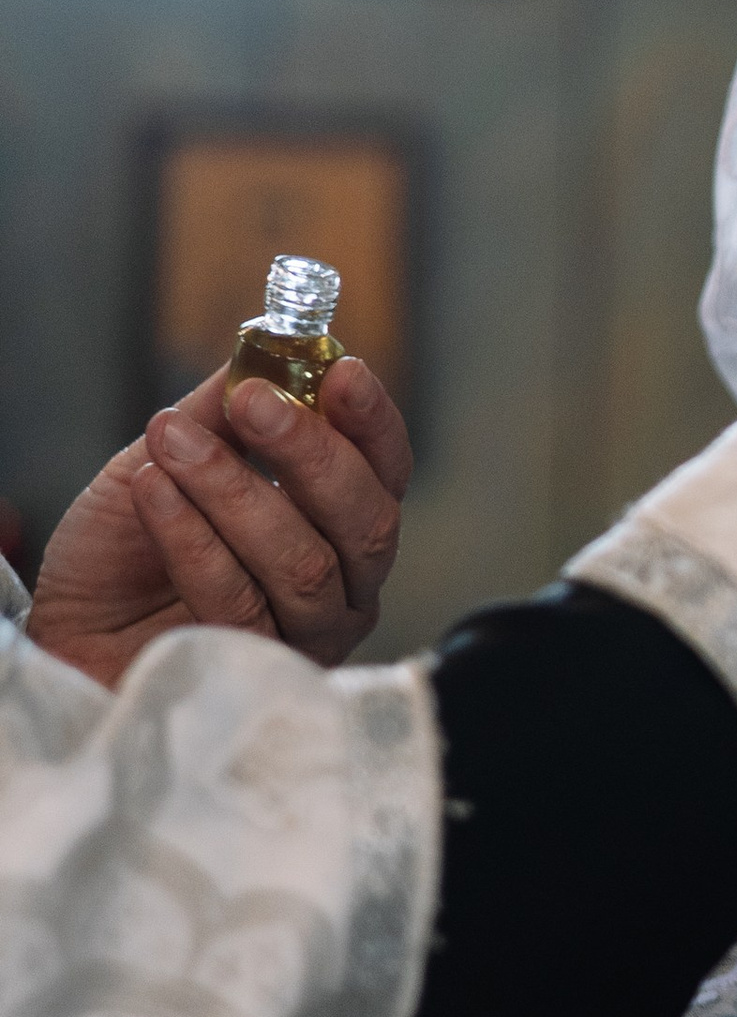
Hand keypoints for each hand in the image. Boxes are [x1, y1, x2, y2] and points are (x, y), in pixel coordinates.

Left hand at [27, 361, 412, 688]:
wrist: (71, 628)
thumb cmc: (127, 551)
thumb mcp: (169, 457)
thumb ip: (221, 412)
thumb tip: (263, 349)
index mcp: (340, 523)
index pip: (385, 470)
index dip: (371, 421)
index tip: (341, 370)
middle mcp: (344, 583)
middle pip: (366, 521)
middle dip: (310, 452)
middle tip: (251, 400)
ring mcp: (307, 633)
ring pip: (303, 563)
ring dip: (232, 491)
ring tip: (169, 443)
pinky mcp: (256, 666)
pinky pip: (238, 600)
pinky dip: (190, 538)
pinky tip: (151, 494)